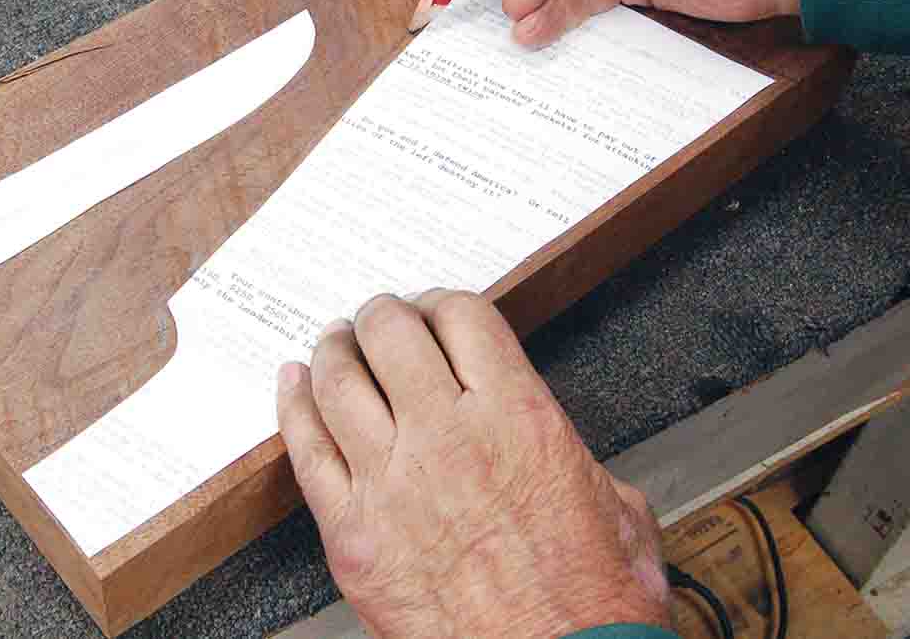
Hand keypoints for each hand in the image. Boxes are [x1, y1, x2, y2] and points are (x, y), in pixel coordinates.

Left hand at [277, 290, 669, 637]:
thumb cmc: (587, 605)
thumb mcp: (617, 507)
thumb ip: (572, 455)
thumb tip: (546, 441)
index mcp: (518, 418)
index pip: (462, 317)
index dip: (441, 303)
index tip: (434, 311)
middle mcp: (449, 437)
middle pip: (391, 334)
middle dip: (383, 316)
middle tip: (380, 320)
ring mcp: (390, 483)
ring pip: (338, 381)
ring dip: (334, 349)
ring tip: (335, 343)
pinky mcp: (351, 533)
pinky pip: (304, 449)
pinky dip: (293, 405)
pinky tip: (292, 384)